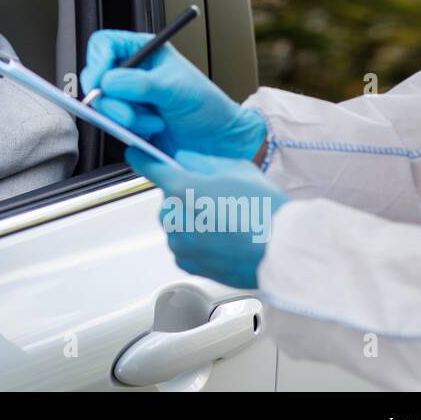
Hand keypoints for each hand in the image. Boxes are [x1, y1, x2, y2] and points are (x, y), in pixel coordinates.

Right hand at [80, 29, 266, 160]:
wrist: (217, 139)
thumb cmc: (206, 105)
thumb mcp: (175, 87)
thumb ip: (140, 84)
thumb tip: (107, 82)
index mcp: (143, 52)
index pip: (104, 45)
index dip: (96, 61)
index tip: (99, 81)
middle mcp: (131, 73)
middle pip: (96, 79)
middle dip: (111, 100)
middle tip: (128, 114)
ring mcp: (127, 98)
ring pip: (103, 106)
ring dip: (127, 118)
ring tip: (155, 121)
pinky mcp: (127, 121)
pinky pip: (112, 125)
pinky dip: (131, 131)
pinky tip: (153, 130)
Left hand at [126, 147, 288, 288]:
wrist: (284, 250)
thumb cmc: (266, 210)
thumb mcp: (237, 169)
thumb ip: (203, 163)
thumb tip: (184, 160)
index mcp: (183, 188)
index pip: (150, 168)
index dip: (143, 159)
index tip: (136, 156)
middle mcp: (176, 217)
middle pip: (168, 199)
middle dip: (185, 196)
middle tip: (216, 198)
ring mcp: (180, 243)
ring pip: (176, 224)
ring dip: (191, 220)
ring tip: (225, 222)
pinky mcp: (188, 264)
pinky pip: (183, 246)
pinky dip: (196, 241)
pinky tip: (222, 238)